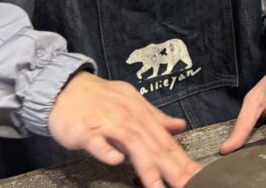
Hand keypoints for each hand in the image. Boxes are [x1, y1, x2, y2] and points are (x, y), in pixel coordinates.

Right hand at [48, 72, 199, 187]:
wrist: (67, 87)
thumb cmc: (101, 98)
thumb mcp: (133, 103)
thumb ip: (156, 117)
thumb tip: (180, 125)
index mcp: (142, 115)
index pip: (167, 143)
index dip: (184, 161)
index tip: (198, 177)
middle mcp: (130, 119)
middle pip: (156, 146)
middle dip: (174, 168)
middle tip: (188, 185)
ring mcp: (109, 124)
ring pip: (132, 144)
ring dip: (146, 165)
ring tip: (156, 186)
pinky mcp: (87, 130)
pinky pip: (98, 142)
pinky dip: (107, 151)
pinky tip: (116, 161)